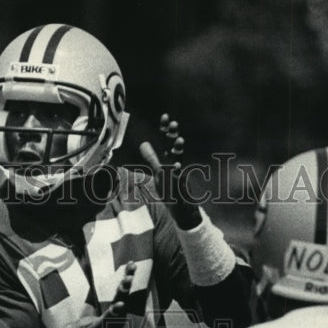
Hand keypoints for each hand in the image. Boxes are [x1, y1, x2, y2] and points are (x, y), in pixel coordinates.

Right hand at [60, 261, 136, 327]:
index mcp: (104, 326)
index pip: (109, 319)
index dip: (114, 313)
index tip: (119, 305)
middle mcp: (115, 318)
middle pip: (120, 305)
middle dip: (123, 292)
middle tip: (127, 281)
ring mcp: (119, 308)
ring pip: (124, 294)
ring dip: (127, 281)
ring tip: (132, 267)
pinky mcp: (120, 299)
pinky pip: (125, 287)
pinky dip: (128, 275)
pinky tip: (131, 264)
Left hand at [139, 114, 200, 229]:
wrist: (183, 211)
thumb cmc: (171, 191)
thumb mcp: (159, 172)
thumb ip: (152, 158)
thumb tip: (144, 143)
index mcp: (168, 160)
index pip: (166, 142)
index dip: (165, 130)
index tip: (165, 116)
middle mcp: (174, 165)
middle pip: (173, 146)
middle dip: (173, 135)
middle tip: (173, 123)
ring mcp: (179, 175)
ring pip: (179, 160)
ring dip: (178, 151)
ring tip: (179, 140)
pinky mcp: (181, 187)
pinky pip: (178, 179)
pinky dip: (177, 173)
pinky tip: (176, 167)